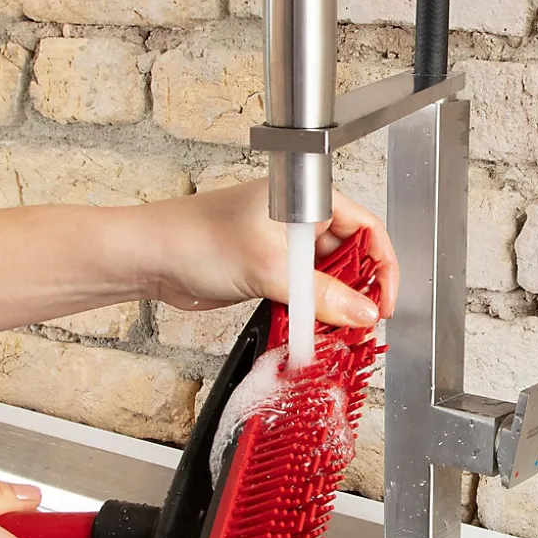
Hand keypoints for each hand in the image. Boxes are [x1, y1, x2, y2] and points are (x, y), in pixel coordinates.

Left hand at [142, 179, 398, 324]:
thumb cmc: (199, 239)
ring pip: (326, 282)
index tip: (383, 302)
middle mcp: (301, 223)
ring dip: (334, 310)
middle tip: (362, 327)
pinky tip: (312, 334)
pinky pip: (303, 296)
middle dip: (360, 294)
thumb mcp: (270, 267)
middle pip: (351, 259)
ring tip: (339, 336)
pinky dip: (310, 315)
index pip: (367, 229)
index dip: (382, 266)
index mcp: (308, 201)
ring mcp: (284, 250)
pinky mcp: (269, 273)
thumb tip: (362, 314)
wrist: (154, 259)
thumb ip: (321, 294)